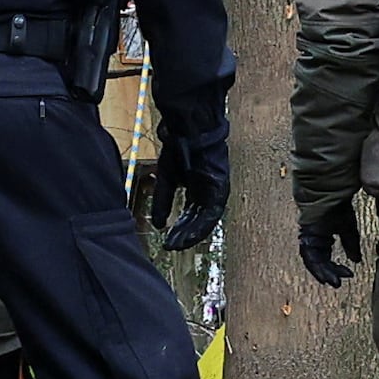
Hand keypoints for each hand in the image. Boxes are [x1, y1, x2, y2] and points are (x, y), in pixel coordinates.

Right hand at [154, 121, 228, 254]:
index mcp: (196, 189)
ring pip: (205, 221)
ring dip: (192, 234)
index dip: (178, 228)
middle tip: (171, 246)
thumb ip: (162, 202)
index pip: (189, 214)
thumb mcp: (166, 180)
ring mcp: (215, 192)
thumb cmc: (179, 149)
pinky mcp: (221, 190)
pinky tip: (189, 236)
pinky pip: (212, 214)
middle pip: (196, 220)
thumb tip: (158, 225)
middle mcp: (207, 193)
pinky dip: (201, 226)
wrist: (189, 131)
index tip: (167, 241)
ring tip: (178, 245)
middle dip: (183, 234)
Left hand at [298, 199, 360, 287]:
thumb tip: (356, 260)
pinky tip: (325, 273)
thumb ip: (351, 245)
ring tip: (332, 281)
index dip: (335, 268)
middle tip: (337, 283)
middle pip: (319, 262)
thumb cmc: (338, 206)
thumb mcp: (348, 229)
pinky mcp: (306, 237)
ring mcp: (309, 238)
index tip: (347, 274)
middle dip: (328, 273)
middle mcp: (314, 239)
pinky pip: (309, 256)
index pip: (326, 258)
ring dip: (322, 272)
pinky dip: (317, 266)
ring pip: (313, 261)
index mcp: (322, 237)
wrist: (330, 194)